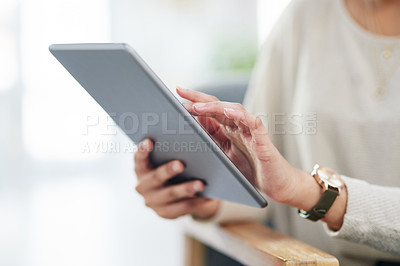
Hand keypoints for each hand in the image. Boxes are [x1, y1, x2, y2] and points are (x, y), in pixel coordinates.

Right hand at [134, 138, 219, 218]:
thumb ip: (171, 146)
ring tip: (201, 184)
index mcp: (141, 168)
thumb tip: (189, 124)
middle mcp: (143, 186)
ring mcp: (153, 201)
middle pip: (155, 178)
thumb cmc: (172, 167)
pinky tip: (209, 196)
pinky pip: (183, 208)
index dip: (143, 151)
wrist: (174, 196)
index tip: (149, 141)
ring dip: (186, 189)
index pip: (139, 158)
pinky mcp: (166, 213)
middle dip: (168, 171)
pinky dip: (197, 202)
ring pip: (171, 195)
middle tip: (181, 164)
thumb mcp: (168, 157)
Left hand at [177, 87, 298, 204]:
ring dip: (214, 107)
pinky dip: (242, 116)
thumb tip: (189, 131)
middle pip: (218, 107)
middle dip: (198, 98)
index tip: (176, 95)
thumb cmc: (251, 173)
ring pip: (234, 111)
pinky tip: (229, 112)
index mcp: (228, 131)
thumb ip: (211, 143)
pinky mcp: (264, 142)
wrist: (277, 187)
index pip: (209, 112)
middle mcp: (239, 128)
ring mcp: (251, 133)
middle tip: (180, 90)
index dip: (193, 103)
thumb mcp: (224, 158)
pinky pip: (254, 124)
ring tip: (196, 106)